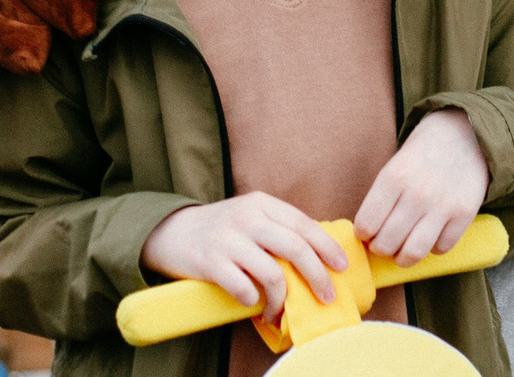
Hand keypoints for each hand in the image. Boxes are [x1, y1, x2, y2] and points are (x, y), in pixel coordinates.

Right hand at [140, 192, 349, 317]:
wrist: (171, 232)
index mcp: (262, 204)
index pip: (303, 224)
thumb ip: (278, 228)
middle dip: (317, 276)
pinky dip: (253, 300)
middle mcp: (247, 218)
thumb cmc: (222, 229)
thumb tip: (319, 253)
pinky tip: (253, 305)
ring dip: (282, 299)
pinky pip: (242, 287)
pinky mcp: (209, 262)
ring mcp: (228, 239)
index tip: (342, 266)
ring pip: (272, 273)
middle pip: (295, 248)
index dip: (326, 246)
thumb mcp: (251, 216)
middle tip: (327, 297)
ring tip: (279, 311)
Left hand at [355, 109, 488, 265]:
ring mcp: (442, 205)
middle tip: (385, 242)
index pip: (366, 224)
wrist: (465, 133)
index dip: (363, 234)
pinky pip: (441, 248)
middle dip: (381, 248)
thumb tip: (367, 236)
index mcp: (393, 178)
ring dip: (403, 258)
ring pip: (413, 253)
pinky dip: (434, 248)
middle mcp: (417, 193)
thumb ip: (381, 199)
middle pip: (386, 244)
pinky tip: (432, 235)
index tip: (368, 232)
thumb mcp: (394, 167)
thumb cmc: (422, 154)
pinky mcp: (464, 214)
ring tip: (403, 251)